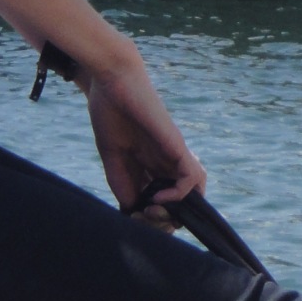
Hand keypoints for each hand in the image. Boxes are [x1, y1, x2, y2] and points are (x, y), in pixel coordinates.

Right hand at [83, 59, 206, 216]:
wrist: (111, 80)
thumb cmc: (109, 112)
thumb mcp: (112, 157)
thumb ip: (122, 182)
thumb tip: (133, 210)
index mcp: (151, 165)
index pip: (162, 201)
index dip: (151, 217)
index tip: (132, 218)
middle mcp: (166, 162)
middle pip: (179, 203)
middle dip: (163, 221)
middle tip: (142, 219)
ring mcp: (173, 154)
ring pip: (192, 194)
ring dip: (175, 213)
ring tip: (152, 212)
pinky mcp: (176, 145)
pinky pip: (192, 177)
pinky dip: (179, 194)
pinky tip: (156, 197)